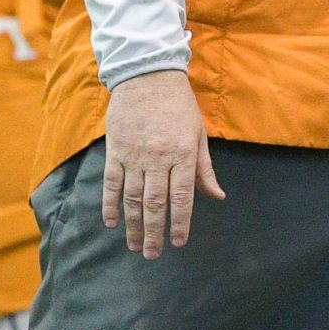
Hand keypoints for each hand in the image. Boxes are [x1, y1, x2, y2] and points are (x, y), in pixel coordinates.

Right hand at [101, 68, 222, 259]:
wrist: (147, 74)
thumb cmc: (178, 105)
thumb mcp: (198, 133)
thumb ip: (205, 168)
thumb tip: (217, 197)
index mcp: (183, 154)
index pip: (183, 197)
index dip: (180, 223)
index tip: (178, 243)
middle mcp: (158, 157)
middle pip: (156, 203)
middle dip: (155, 232)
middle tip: (152, 255)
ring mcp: (134, 154)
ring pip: (133, 197)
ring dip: (133, 224)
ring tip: (135, 245)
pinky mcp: (116, 149)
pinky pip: (111, 182)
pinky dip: (110, 203)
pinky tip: (112, 222)